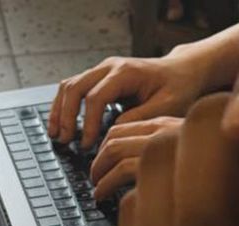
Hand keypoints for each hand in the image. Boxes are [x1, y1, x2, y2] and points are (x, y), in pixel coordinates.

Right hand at [48, 25, 238, 149]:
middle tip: (65, 141)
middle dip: (67, 117)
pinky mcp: (99, 79)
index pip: (96, 97)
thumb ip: (139, 118)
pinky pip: (73, 89)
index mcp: (125, 72)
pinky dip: (63, 107)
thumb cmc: (177, 89)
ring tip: (56, 135)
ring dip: (59, 111)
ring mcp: (102, 71)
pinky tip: (61, 126)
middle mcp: (110, 67)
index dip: (88, 124)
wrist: (181, 72)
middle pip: (76, 88)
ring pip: (69, 85)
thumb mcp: (165, 107)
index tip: (87, 146)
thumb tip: (113, 132)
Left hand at [90, 116, 181, 200]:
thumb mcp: (187, 157)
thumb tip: (140, 168)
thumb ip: (163, 155)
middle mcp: (162, 132)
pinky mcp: (160, 164)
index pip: (125, 130)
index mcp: (166, 127)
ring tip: (97, 189)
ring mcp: (160, 146)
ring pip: (115, 151)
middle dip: (98, 161)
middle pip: (115, 138)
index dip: (105, 150)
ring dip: (99, 172)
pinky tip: (103, 195)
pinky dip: (106, 183)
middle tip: (95, 179)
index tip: (103, 166)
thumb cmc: (213, 177)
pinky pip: (123, 169)